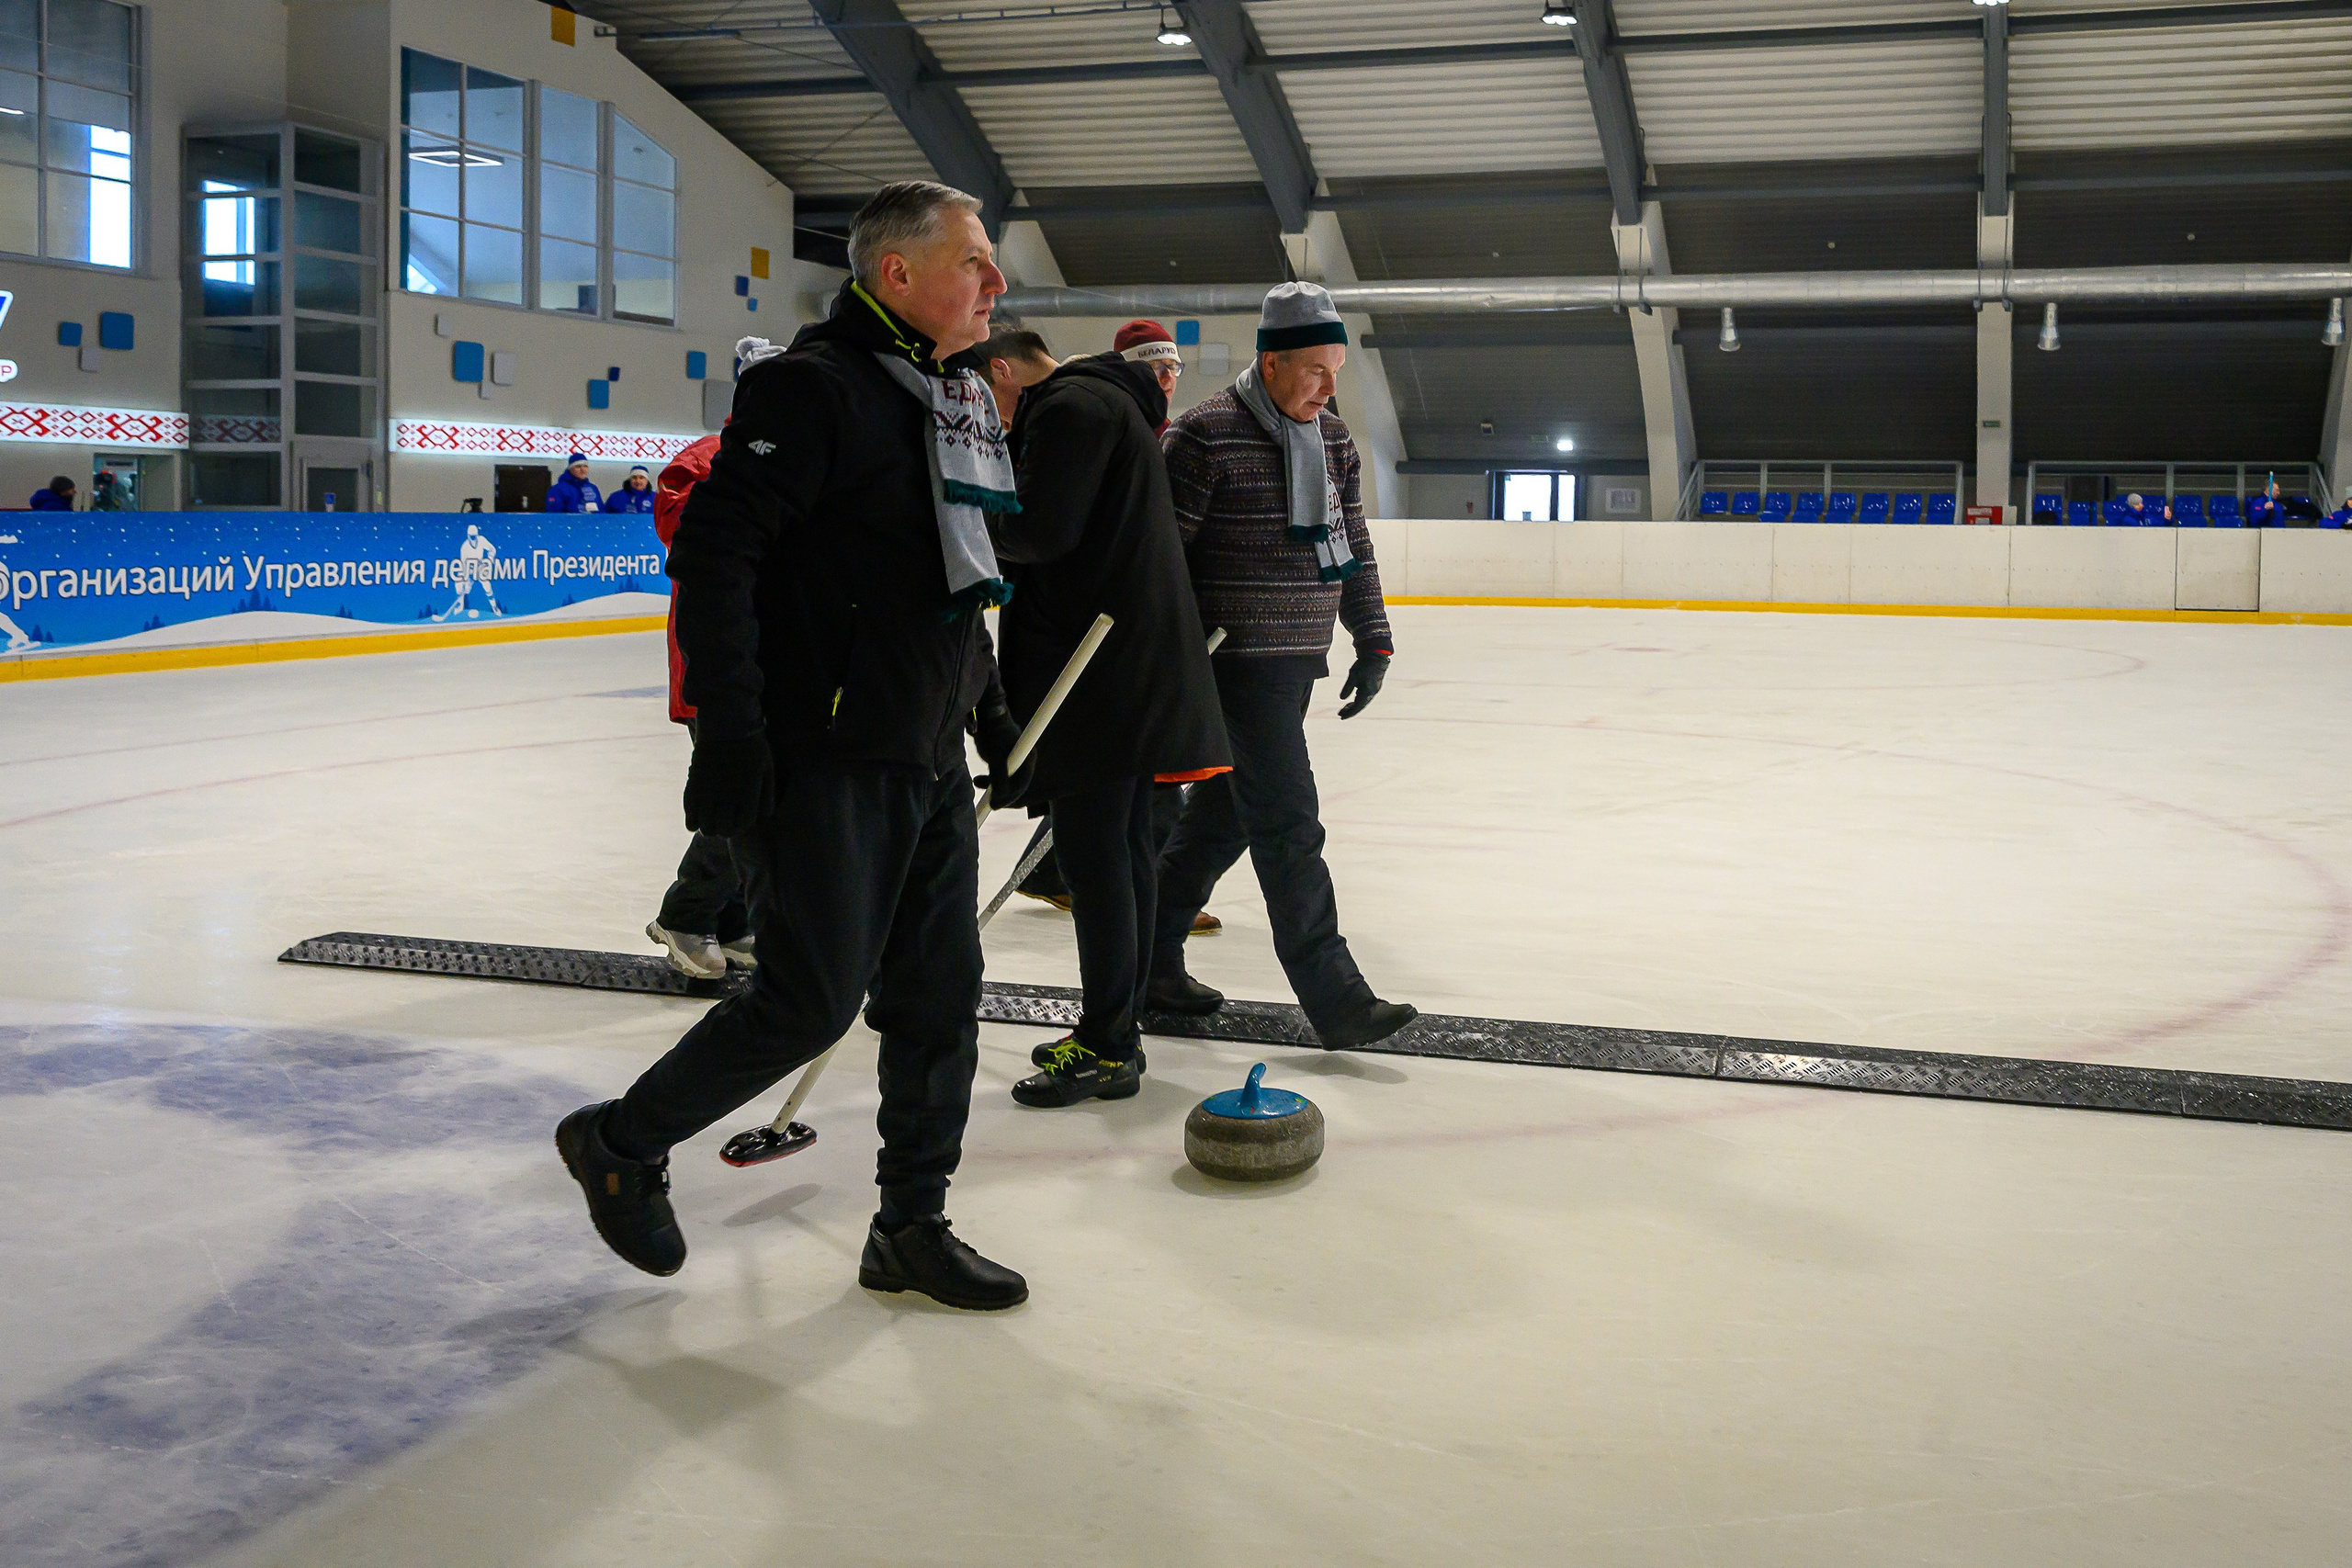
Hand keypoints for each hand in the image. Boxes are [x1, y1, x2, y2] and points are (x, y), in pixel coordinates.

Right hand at [683, 726, 774, 836]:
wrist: (726, 724)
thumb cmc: (751, 745)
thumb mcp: (767, 769)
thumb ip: (767, 794)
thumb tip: (768, 814)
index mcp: (749, 796)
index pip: (742, 825)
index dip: (739, 825)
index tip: (737, 819)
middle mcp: (729, 799)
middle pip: (722, 830)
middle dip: (723, 828)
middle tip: (722, 821)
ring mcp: (710, 793)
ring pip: (705, 826)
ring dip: (707, 826)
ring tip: (709, 820)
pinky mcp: (694, 785)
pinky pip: (689, 813)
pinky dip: (692, 820)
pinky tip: (695, 818)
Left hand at [971, 690, 1036, 807]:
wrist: (985, 712)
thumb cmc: (994, 732)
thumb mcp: (996, 757)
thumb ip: (999, 778)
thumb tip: (999, 799)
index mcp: (1027, 758)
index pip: (1022, 784)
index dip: (1010, 797)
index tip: (995, 805)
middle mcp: (1022, 758)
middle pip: (1016, 784)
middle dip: (1001, 793)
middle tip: (988, 802)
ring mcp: (1013, 757)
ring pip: (1005, 780)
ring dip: (993, 786)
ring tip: (977, 782)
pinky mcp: (1002, 755)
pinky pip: (998, 774)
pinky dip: (988, 779)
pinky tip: (978, 780)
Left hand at [1337, 652, 1388, 718]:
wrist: (1376, 656)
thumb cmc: (1364, 665)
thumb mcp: (1353, 675)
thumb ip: (1347, 687)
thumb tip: (1341, 699)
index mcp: (1367, 692)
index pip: (1357, 707)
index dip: (1349, 713)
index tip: (1341, 717)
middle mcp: (1372, 693)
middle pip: (1360, 706)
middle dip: (1350, 711)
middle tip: (1340, 714)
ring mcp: (1374, 690)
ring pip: (1363, 702)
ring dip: (1353, 706)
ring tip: (1344, 709)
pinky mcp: (1374, 686)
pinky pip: (1365, 697)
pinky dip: (1357, 700)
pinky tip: (1352, 700)